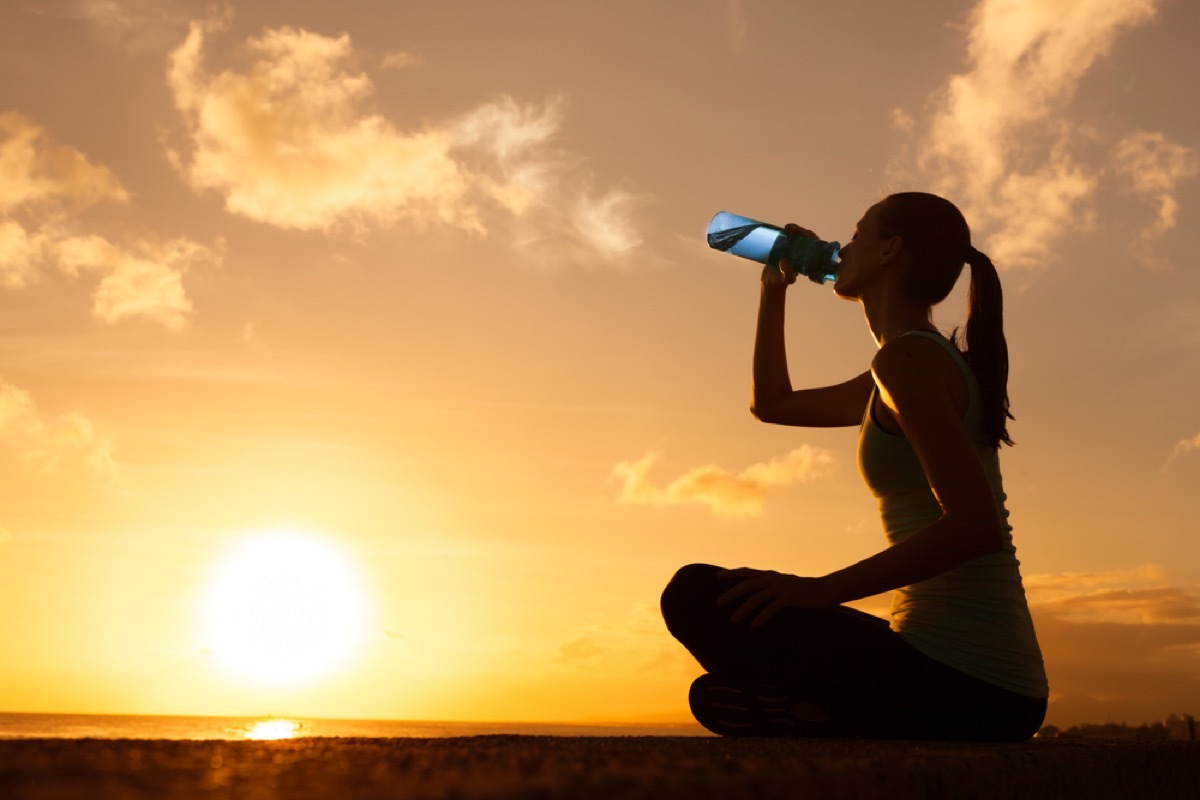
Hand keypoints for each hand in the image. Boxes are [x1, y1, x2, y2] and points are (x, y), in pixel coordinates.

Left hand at [717, 568, 833, 626]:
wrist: (826, 589)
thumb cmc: (805, 589)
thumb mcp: (786, 584)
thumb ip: (772, 586)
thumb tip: (759, 592)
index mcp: (771, 575)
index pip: (748, 572)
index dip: (732, 573)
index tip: (717, 575)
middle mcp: (774, 579)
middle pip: (748, 584)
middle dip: (731, 593)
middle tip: (718, 602)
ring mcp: (782, 588)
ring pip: (757, 597)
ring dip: (743, 609)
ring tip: (733, 619)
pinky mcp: (790, 598)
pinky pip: (772, 608)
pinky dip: (762, 616)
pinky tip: (754, 625)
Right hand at [760, 224, 816, 290]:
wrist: (770, 281)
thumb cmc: (781, 281)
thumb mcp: (786, 279)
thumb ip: (787, 273)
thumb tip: (784, 260)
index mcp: (808, 259)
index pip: (814, 245)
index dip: (811, 237)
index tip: (805, 233)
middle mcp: (802, 253)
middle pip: (806, 238)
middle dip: (802, 231)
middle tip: (793, 229)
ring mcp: (793, 250)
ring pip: (798, 235)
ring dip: (795, 229)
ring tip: (788, 227)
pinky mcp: (785, 248)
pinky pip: (788, 236)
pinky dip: (788, 231)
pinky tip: (785, 228)